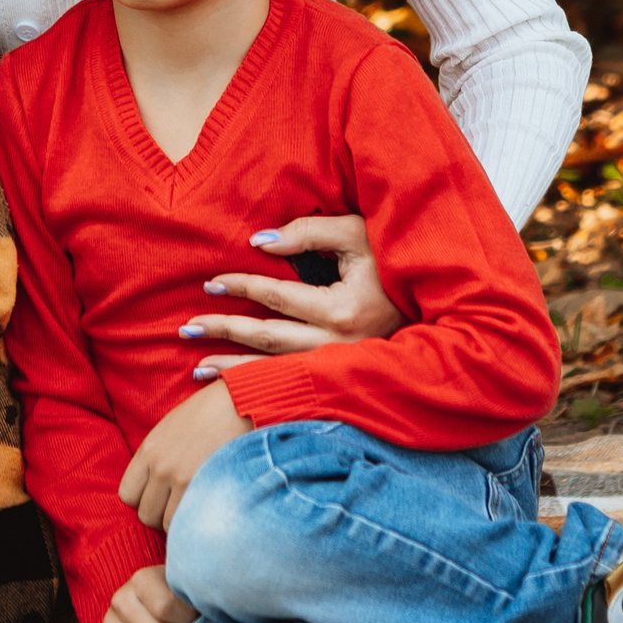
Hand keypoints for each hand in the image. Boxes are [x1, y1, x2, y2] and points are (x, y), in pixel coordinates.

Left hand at [118, 381, 249, 529]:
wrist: (243, 403)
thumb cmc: (211, 412)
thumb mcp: (173, 426)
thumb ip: (158, 455)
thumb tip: (153, 481)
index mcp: (149, 448)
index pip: (127, 494)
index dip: (143, 500)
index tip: (159, 498)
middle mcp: (160, 466)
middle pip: (145, 515)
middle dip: (161, 516)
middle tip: (179, 508)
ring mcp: (182, 479)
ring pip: (167, 525)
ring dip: (180, 523)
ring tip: (195, 510)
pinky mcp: (204, 489)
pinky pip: (189, 525)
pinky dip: (195, 525)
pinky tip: (207, 513)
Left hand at [179, 214, 404, 379]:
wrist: (435, 302)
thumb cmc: (392, 261)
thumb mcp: (356, 235)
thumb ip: (307, 234)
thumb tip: (259, 242)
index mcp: (343, 310)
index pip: (278, 298)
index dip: (241, 287)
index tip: (211, 283)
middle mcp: (341, 346)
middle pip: (269, 339)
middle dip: (225, 332)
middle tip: (187, 328)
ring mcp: (343, 367)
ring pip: (278, 369)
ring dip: (234, 369)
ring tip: (196, 367)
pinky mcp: (343, 378)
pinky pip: (293, 383)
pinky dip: (260, 385)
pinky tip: (232, 389)